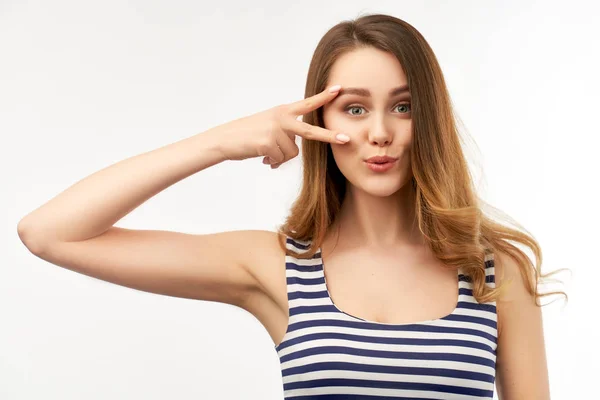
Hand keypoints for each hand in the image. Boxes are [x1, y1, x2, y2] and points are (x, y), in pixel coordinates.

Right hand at [211, 85, 349, 167]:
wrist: (224, 139)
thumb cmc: (248, 135)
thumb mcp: (269, 126)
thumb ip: (286, 133)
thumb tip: (291, 153)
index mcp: (283, 111)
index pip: (307, 103)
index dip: (324, 97)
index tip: (339, 89)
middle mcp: (282, 118)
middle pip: (310, 130)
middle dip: (329, 136)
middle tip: (346, 139)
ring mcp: (276, 130)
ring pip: (291, 153)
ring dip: (279, 156)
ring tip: (265, 151)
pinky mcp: (269, 143)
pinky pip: (280, 159)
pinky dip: (272, 162)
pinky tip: (261, 156)